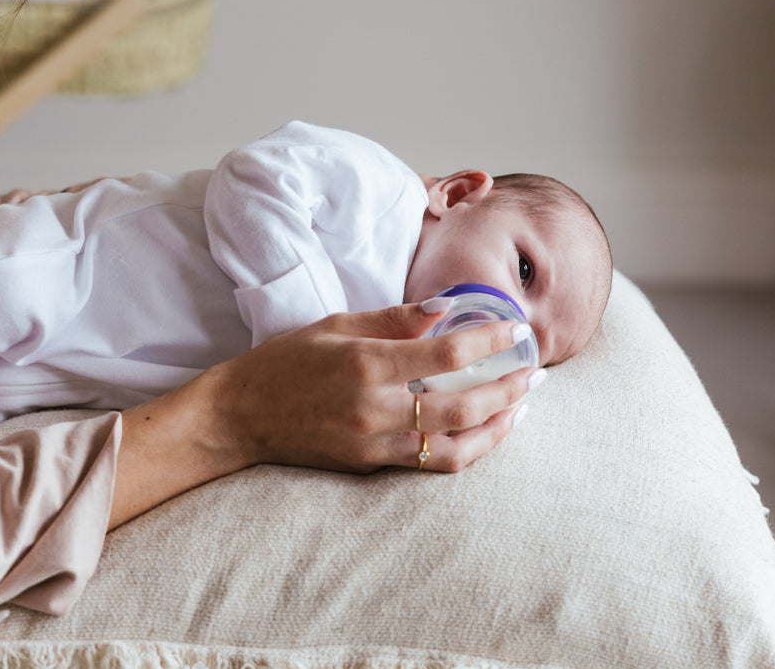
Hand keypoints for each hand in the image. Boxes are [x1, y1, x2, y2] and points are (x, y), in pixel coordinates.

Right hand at [205, 302, 533, 473]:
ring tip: (520, 407)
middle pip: (463, 405)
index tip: (517, 331)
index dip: (491, 342)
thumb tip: (447, 308)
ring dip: (497, 428)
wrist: (239, 416)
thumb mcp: (334, 323)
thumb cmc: (284, 362)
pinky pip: (430, 463)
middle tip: (535, 371)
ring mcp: (373, 444)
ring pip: (455, 447)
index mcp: (366, 364)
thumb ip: (393, 319)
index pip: (448, 352)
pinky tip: (483, 431)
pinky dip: (465, 448)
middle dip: (508, 389)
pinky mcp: (370, 466)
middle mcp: (374, 409)